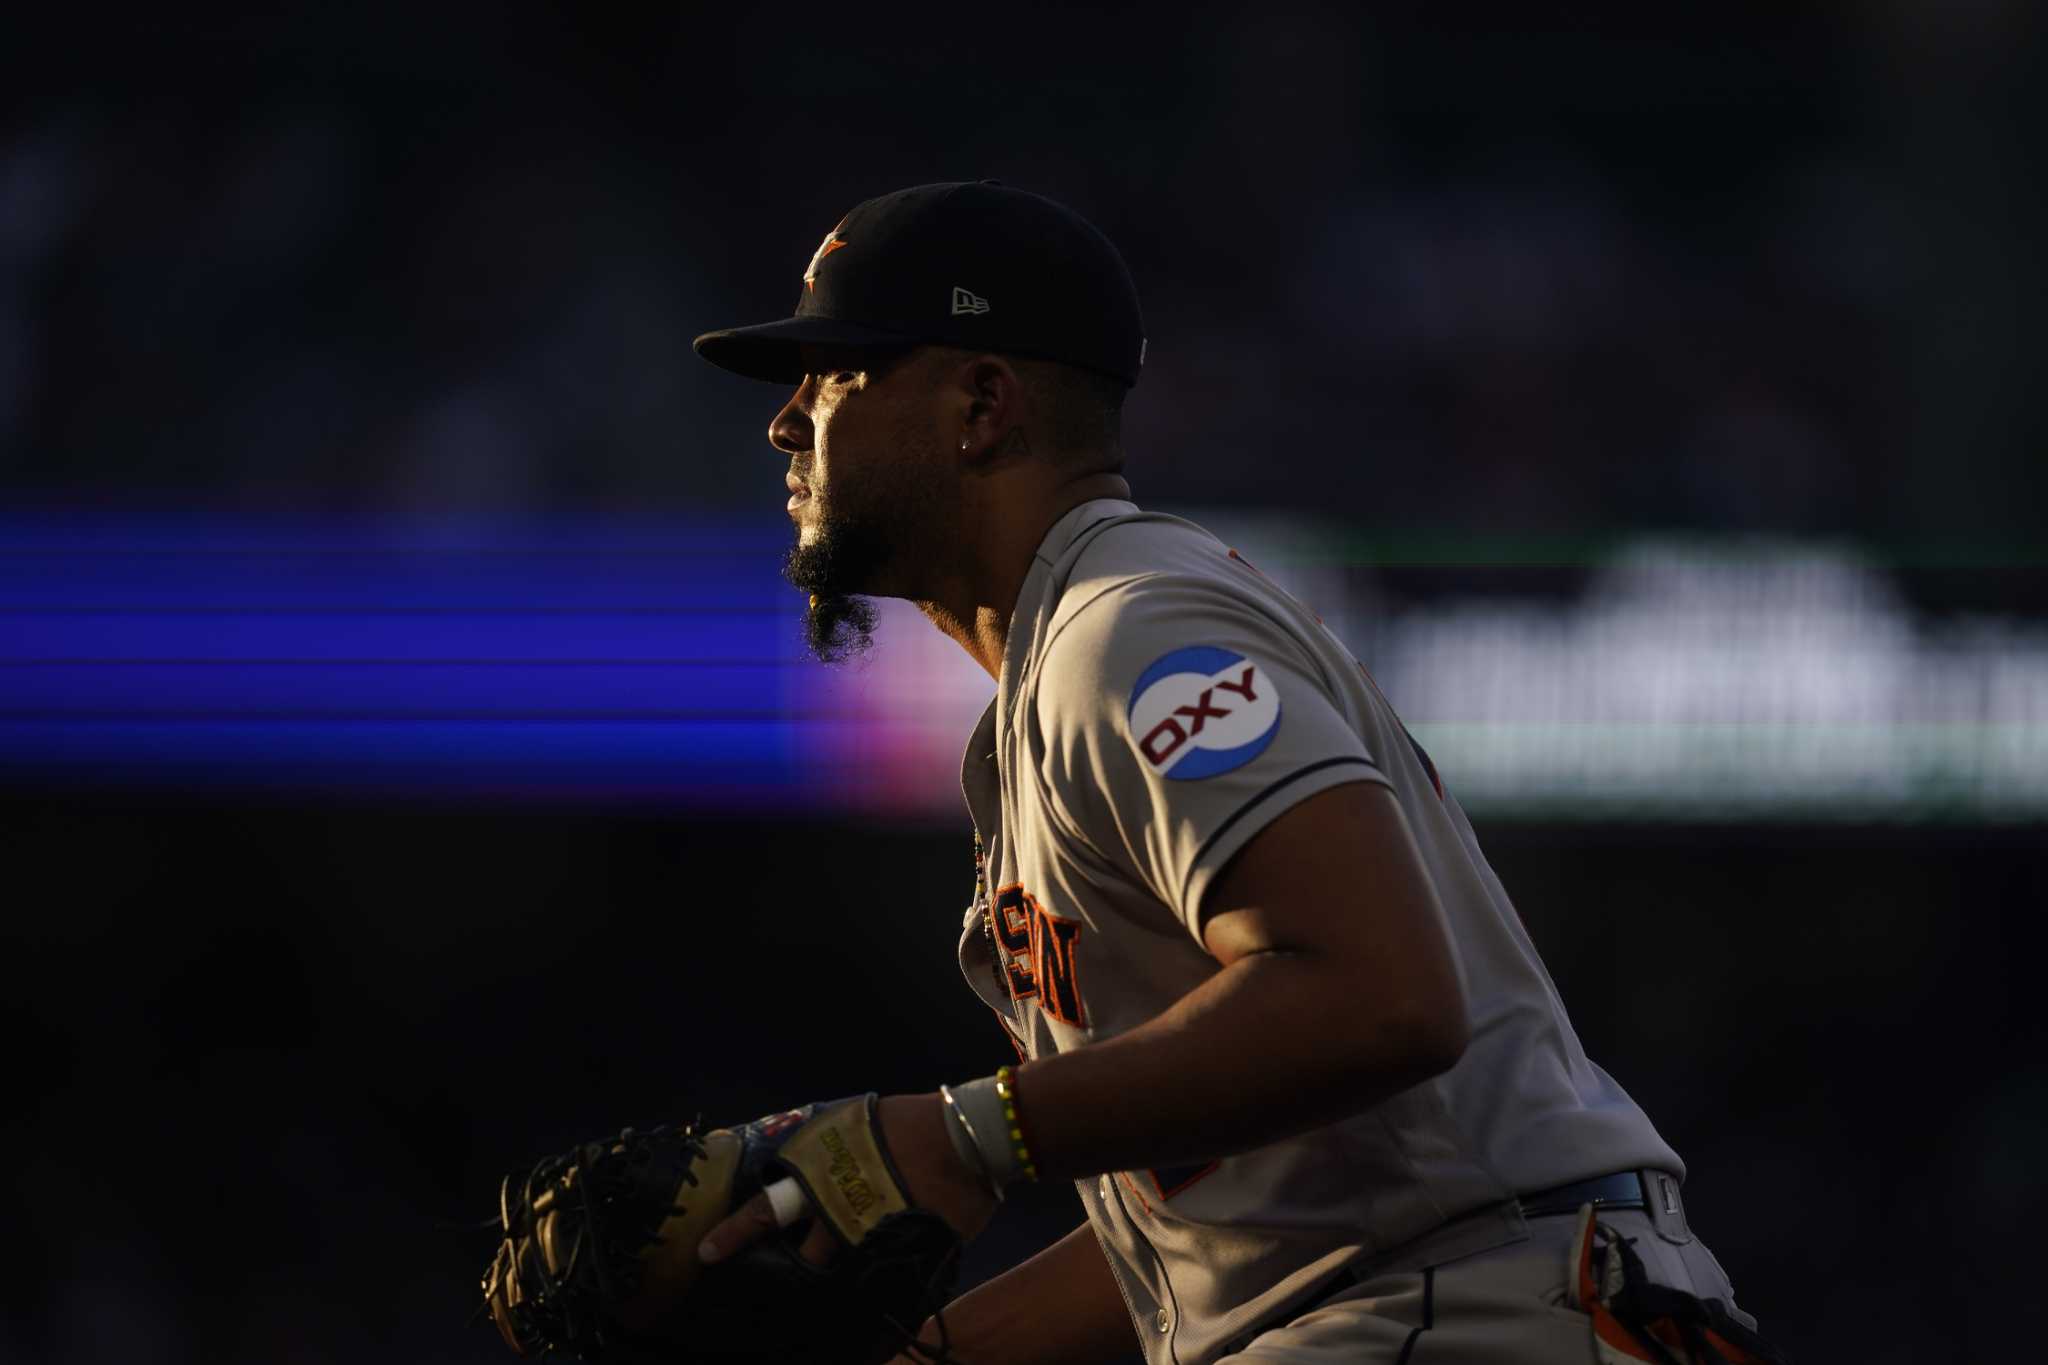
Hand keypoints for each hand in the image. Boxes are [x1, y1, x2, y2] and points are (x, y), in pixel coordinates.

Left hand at [697, 1092, 999, 1268]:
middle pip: (802, 1251)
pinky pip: (877, 1265)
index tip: (708, 1252)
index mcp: (820, 1171)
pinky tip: (884, 1247)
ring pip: (837, 1262)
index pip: (766, 1208)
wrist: (968, 1137)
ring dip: (834, 1257)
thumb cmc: (910, 1122)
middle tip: (761, 1266)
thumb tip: (809, 1163)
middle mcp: (838, 1208)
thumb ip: (828, 1148)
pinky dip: (875, 1258)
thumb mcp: (856, 1122)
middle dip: (787, 1258)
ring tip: (842, 1251)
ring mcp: (869, 1232)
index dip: (735, 1232)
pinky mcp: (900, 1248)